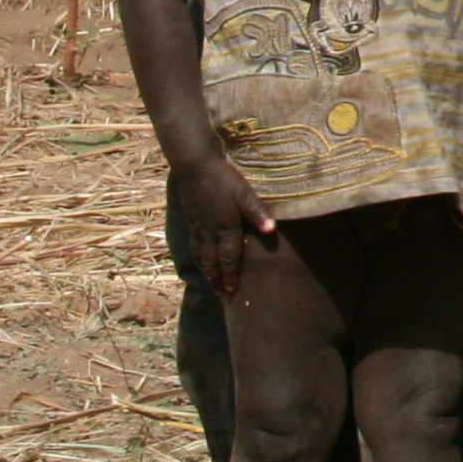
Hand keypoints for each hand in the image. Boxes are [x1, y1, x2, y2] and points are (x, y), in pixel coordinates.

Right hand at [172, 152, 278, 296]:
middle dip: (218, 279)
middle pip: (213, 261)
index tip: (233, 290)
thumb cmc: (224, 178)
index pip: (229, 257)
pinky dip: (197, 259)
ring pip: (201, 256)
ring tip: (212, 286)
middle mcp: (210, 230)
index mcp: (226, 226)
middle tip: (222, 296)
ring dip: (207, 272)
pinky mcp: (191, 221)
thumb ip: (257, 211)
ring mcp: (198, 227)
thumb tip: (271, 230)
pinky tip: (199, 263)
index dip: (231, 274)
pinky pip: (193, 246)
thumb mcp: (244, 192)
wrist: (195, 166)